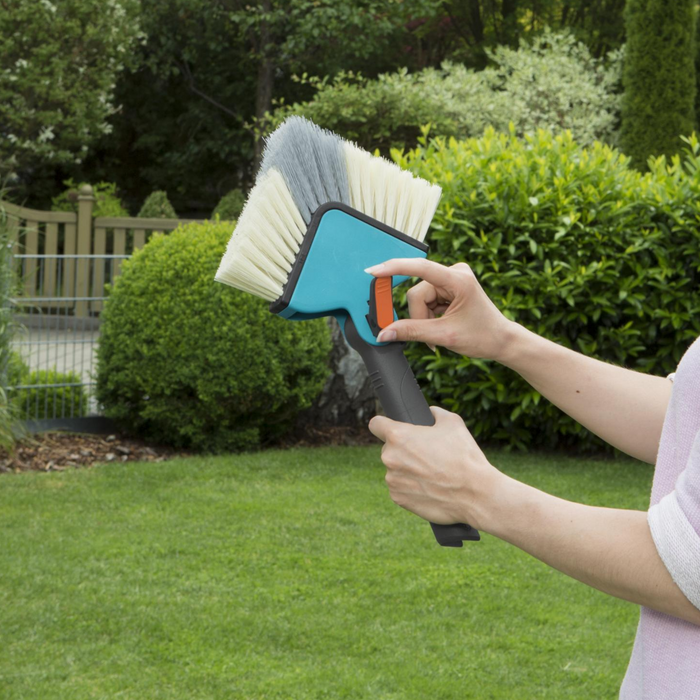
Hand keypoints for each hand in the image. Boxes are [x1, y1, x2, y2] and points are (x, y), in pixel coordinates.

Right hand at [364, 258, 515, 360]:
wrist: (501, 340)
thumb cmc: (483, 336)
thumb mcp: (444, 335)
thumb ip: (411, 331)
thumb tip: (385, 332)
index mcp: (458, 279)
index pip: (420, 268)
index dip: (394, 268)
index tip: (374, 271)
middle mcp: (454, 273)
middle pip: (416, 292)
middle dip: (419, 317)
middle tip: (430, 336)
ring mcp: (451, 278)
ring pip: (418, 298)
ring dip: (424, 318)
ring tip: (439, 332)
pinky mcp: (448, 285)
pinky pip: (425, 300)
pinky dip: (428, 316)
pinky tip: (441, 324)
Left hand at [368, 406, 500, 528]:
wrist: (475, 494)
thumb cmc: (464, 457)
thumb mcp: (453, 422)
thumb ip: (434, 413)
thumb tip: (429, 413)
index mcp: (398, 436)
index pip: (376, 424)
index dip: (384, 424)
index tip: (389, 428)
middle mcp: (390, 458)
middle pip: (390, 448)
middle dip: (404, 450)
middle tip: (426, 454)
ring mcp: (392, 480)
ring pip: (395, 469)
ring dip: (407, 469)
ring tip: (432, 473)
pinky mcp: (398, 498)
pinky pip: (400, 487)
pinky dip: (411, 486)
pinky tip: (429, 487)